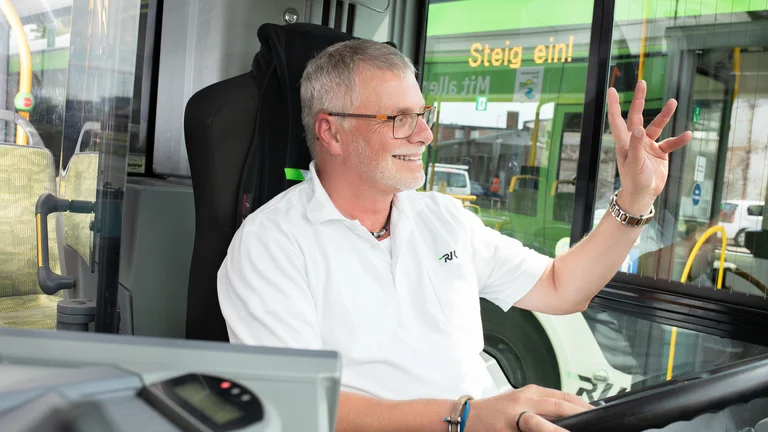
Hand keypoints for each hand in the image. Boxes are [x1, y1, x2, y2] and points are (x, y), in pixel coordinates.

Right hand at [466, 385, 592, 430]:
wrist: (466, 417)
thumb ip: (542, 405)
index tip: (597, 412)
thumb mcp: (519, 401)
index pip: (563, 397)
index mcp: (530, 393)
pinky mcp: (507, 430)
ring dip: (560, 430)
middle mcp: (524, 401)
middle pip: (558, 406)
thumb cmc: (494, 412)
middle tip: (596, 421)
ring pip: (544, 422)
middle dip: (579, 414)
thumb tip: (569, 413)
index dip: (582, 405)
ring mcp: (515, 417)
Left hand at [607, 80, 691, 213]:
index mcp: (624, 142)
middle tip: (642, 83)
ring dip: (664, 115)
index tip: (612, 89)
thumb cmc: (634, 180)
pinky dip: (679, 139)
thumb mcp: (634, 163)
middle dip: (639, 100)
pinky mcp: (659, 153)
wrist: (644, 195)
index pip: (617, 119)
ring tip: (673, 102)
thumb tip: (639, 129)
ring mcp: (648, 145)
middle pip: (636, 115)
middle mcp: (635, 140)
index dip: (614, 105)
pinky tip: (688, 134)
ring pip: (656, 126)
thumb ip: (636, 146)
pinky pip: (670, 143)